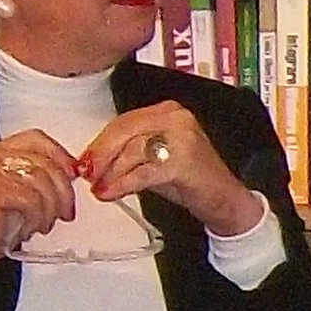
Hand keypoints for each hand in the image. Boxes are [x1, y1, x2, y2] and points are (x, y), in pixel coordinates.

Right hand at [0, 130, 85, 279]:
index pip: (37, 138)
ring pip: (42, 180)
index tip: (72, 176)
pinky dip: (38, 217)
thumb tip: (70, 174)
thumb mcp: (21, 194)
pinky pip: (32, 199)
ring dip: (51, 208)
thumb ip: (39, 178)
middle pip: (45, 160)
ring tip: (44, 224)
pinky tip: (31, 229)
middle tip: (65, 211)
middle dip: (63, 189)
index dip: (59, 155)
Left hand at [81, 103, 261, 236]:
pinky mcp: (183, 161)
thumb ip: (128, 152)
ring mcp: (182, 137)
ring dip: (110, 173)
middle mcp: (176, 118)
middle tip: (87, 174)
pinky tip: (112, 193)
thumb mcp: (155, 158)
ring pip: (132, 151)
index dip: (100, 142)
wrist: (225, 200)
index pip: (125, 121)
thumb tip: (94, 160)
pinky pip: (143, 171)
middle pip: (125, 131)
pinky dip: (123, 184)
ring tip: (100, 188)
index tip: (85, 159)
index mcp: (168, 111)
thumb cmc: (191, 180)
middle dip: (101, 155)